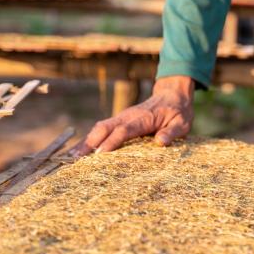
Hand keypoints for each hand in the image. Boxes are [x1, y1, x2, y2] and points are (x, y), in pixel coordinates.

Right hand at [70, 76, 194, 155]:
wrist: (172, 95)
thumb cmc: (178, 111)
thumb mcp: (181, 122)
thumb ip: (171, 132)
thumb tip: (160, 142)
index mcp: (143, 118)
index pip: (124, 131)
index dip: (111, 142)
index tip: (100, 154)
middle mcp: (128, 116)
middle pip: (105, 127)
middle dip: (90, 142)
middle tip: (76, 158)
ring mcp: (122, 118)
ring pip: (99, 128)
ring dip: (86, 141)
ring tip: (71, 157)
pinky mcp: (119, 121)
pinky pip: (102, 129)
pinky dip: (90, 138)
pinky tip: (80, 150)